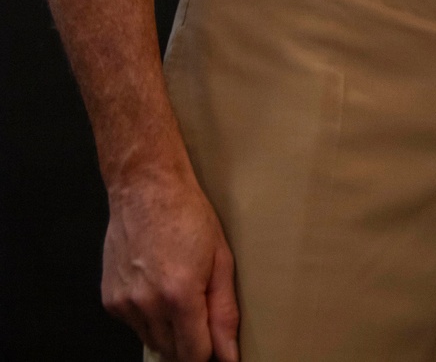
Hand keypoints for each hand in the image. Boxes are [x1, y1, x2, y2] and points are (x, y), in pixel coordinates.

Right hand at [102, 168, 239, 361]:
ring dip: (168, 330)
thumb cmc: (188, 215)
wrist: (146, 187)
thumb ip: (224, 313)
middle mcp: (147, 305)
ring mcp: (124, 303)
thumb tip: (228, 356)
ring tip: (177, 291)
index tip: (215, 341)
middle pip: (172, 352)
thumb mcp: (220, 259)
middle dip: (190, 340)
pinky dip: (147, 316)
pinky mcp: (110, 300)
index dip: (209, 352)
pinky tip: (155, 285)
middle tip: (198, 308)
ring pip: (152, 341)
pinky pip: (134, 324)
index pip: (195, 356)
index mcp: (179, 295)